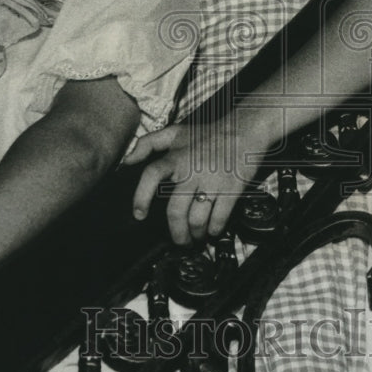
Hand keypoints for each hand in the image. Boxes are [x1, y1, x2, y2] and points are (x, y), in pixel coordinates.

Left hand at [130, 117, 264, 244]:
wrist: (244, 130)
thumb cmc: (208, 134)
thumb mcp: (176, 132)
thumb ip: (149, 143)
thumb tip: (127, 161)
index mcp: (176, 157)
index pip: (152, 175)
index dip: (142, 196)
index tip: (139, 214)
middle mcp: (191, 171)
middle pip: (176, 210)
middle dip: (176, 232)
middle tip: (179, 241)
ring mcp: (212, 182)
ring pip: (197, 219)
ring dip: (195, 234)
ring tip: (196, 237)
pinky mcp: (232, 189)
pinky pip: (219, 217)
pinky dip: (214, 229)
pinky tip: (213, 230)